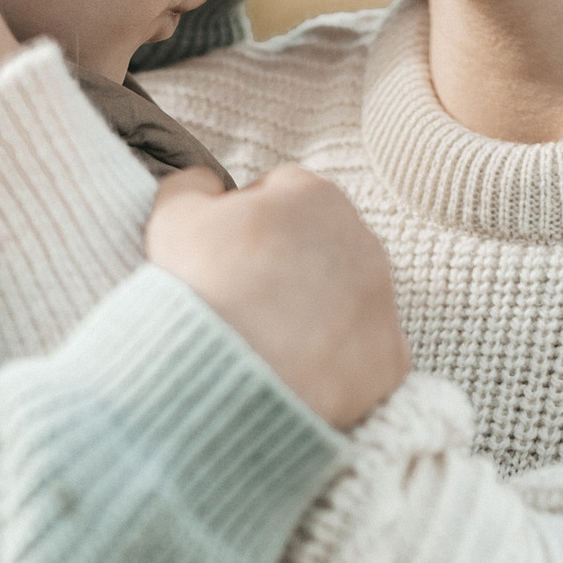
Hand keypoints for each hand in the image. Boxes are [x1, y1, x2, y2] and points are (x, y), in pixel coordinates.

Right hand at [146, 167, 409, 430]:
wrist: (223, 379)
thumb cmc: (198, 291)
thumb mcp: (172, 217)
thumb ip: (192, 184)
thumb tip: (208, 183)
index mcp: (314, 195)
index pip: (281, 194)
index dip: (245, 224)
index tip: (225, 260)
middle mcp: (363, 242)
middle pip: (319, 247)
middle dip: (287, 268)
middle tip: (244, 303)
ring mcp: (383, 303)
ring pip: (345, 298)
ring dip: (314, 313)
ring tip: (266, 342)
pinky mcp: (390, 360)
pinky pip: (364, 354)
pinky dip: (336, 363)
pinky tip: (298, 374)